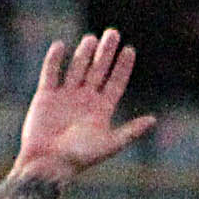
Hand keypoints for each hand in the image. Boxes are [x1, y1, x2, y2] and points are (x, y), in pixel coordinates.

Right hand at [13, 31, 155, 180]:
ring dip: (84, 53)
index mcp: (101, 111)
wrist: (47, 165)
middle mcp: (85, 100)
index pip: (115, 83)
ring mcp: (65, 97)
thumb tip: (153, 120)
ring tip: (91, 39)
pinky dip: (54, 60)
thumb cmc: (78, 158)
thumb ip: (130, 131)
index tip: (129, 50)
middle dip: (105, 53)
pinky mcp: (45, 96)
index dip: (122, 67)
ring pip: (77, 68)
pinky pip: (51, 73)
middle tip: (113, 33)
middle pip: (98, 70)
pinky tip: (61, 46)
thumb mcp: (109, 144)